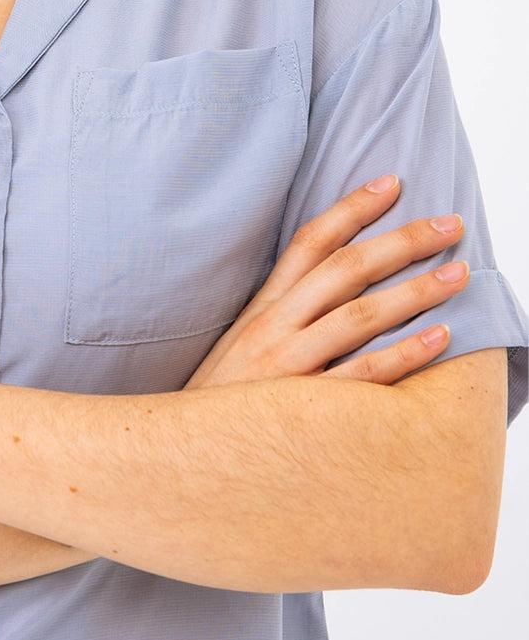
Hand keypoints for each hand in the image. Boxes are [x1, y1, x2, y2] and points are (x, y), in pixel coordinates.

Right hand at [187, 175, 465, 389]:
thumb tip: (331, 284)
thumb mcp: (240, 345)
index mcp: (262, 308)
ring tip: (457, 275)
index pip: (310, 243)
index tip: (392, 184)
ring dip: (414, 291)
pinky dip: (403, 354)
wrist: (182, 455)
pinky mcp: (303, 409)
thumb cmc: (222, 402)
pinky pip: (362, 376)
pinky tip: (439, 338)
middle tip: (449, 224)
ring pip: (359, 316)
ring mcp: (289, 366)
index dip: (351, 209)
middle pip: (345, 270)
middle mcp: (275, 328)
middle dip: (401, 242)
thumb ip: (280, 314)